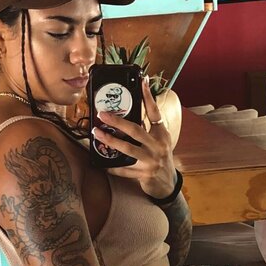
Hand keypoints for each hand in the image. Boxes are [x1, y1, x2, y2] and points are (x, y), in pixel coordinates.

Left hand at [93, 78, 176, 199]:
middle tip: (102, 114)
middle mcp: (157, 146)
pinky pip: (124, 170)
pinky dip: (112, 167)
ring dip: (110, 141)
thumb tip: (132, 112)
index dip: (148, 97)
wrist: (168, 184)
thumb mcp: (160, 141)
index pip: (155, 113)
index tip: (142, 81)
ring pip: (127, 150)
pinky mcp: (143, 175)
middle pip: (136, 130)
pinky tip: (101, 163)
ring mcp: (150, 161)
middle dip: (117, 121)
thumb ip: (149, 129)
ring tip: (97, 134)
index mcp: (161, 135)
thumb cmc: (161, 159)